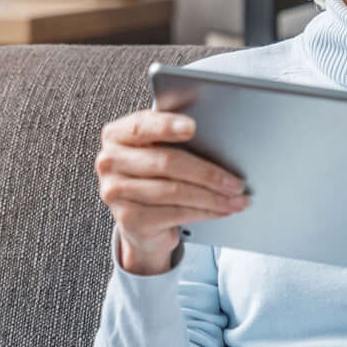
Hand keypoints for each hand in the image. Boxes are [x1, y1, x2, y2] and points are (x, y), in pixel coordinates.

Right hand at [95, 108, 248, 274]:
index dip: (167, 126)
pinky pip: (175, 213)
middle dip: (207, 172)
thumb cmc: (155, 176)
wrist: (140, 220)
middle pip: (165, 162)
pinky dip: (205, 212)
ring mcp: (115, 192)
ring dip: (212, 196)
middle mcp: (109, 162)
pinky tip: (222, 210)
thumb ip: (173, 138)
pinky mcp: (128, 219)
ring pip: (174, 191)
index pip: (141, 126)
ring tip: (236, 198)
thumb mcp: (158, 150)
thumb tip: (217, 137)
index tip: (193, 127)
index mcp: (116, 135)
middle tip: (236, 180)